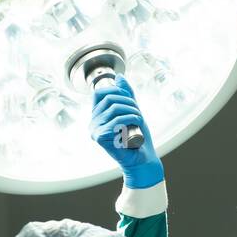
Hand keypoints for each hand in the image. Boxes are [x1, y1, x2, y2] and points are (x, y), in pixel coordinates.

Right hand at [90, 74, 163, 188]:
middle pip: (109, 99)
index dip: (116, 91)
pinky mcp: (100, 137)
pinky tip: (136, 124)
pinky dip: (130, 119)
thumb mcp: (132, 111)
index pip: (99, 93)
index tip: (130, 100)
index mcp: (97, 115)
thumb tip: (119, 77)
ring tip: (139, 120)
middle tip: (138, 113)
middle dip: (128, 102)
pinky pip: (116, 120)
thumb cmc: (138, 137)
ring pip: (114, 108)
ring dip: (132, 111)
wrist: (142, 159)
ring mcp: (95, 130)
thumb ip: (126, 95)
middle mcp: (93, 122)